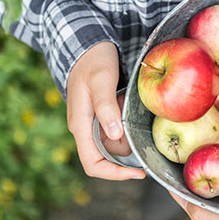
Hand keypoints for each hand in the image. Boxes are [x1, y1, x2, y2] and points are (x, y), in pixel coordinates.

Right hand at [66, 42, 145, 179]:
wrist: (88, 45)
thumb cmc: (93, 60)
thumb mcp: (101, 81)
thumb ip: (106, 108)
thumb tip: (114, 135)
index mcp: (80, 125)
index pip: (93, 165)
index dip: (115, 174)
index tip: (138, 173)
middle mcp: (83, 129)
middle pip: (108, 154)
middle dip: (125, 140)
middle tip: (127, 109)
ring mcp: (91, 123)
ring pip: (114, 140)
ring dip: (125, 127)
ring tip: (122, 98)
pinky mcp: (99, 116)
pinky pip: (116, 128)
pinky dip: (124, 118)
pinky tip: (122, 99)